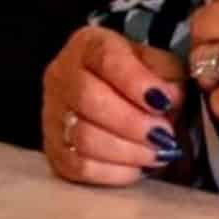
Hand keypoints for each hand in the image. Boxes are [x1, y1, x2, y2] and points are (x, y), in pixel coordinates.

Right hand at [41, 25, 185, 185]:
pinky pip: (75, 167)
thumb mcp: (160, 62)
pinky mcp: (52, 147)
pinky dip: (111, 173)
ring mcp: (51, 113)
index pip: (107, 59)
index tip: (165, 102)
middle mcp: (61, 75)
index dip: (136, 83)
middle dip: (133, 123)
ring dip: (127, 151)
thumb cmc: (144, 75)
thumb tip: (168, 101)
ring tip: (157, 154)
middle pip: (89, 101)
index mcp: (89, 44)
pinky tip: (137, 168)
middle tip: (165, 136)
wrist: (115, 91)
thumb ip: (167, 77)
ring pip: (82, 138)